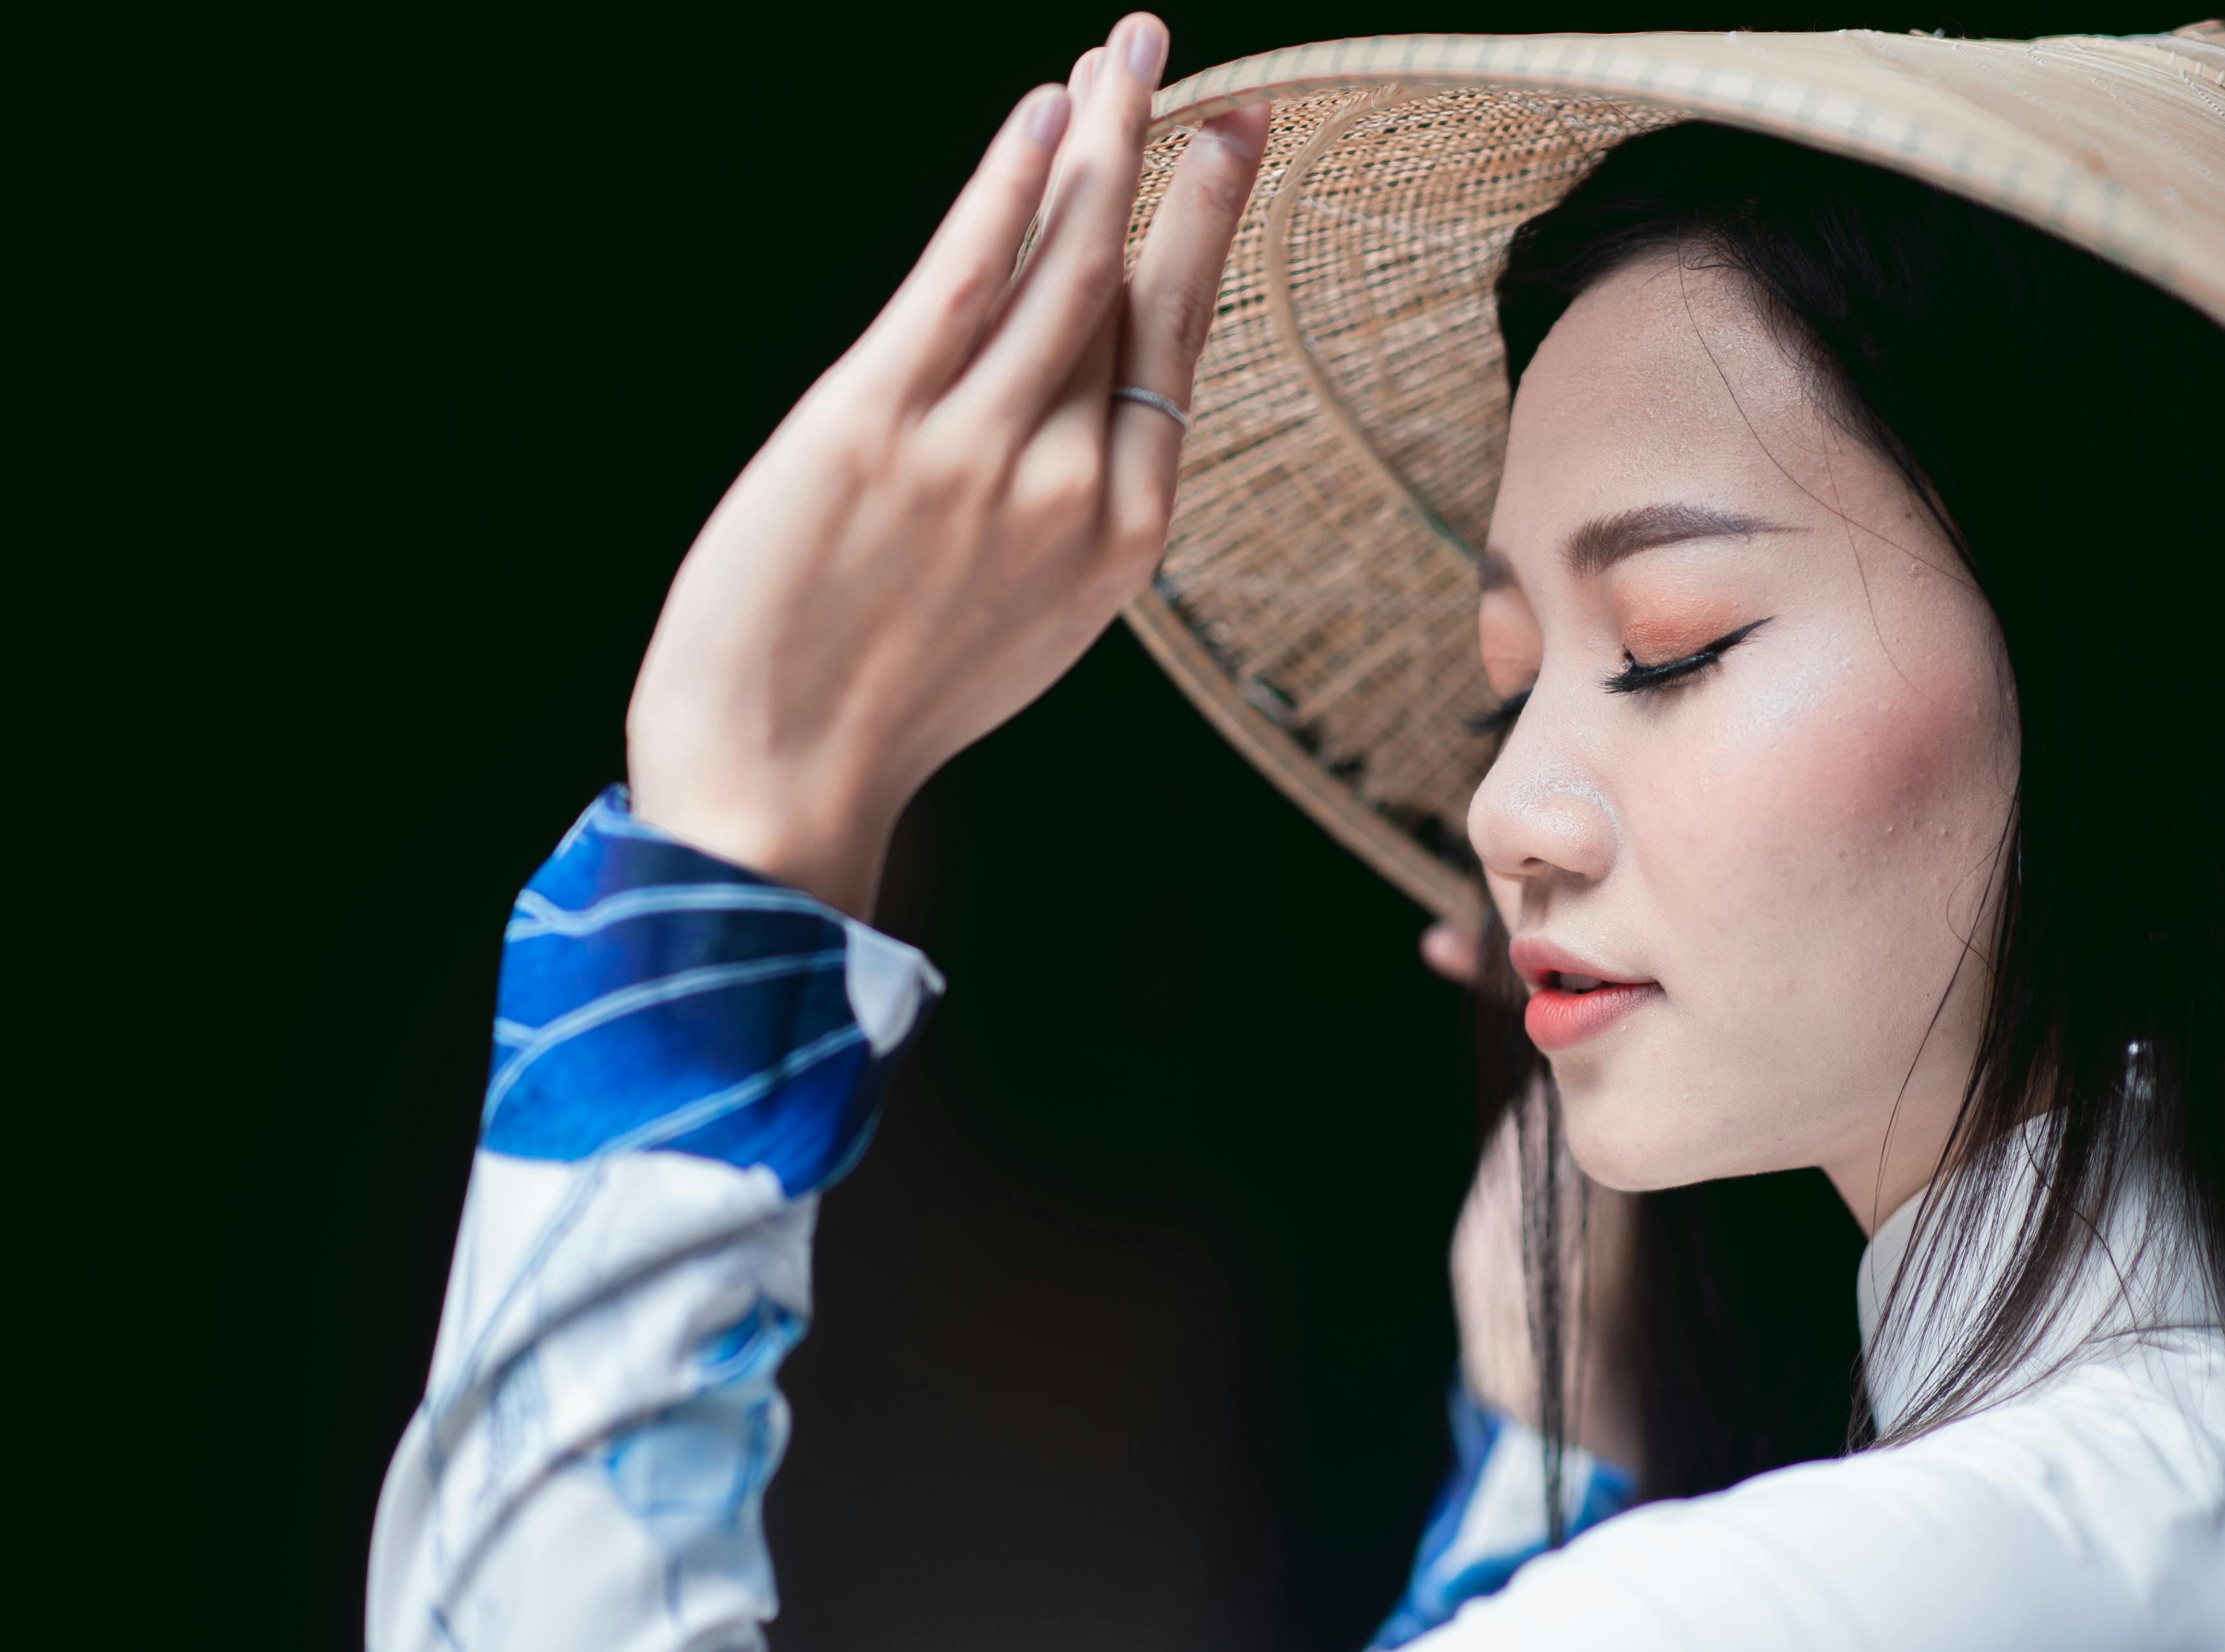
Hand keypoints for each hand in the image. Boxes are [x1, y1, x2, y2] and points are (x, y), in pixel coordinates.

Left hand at [625, 14, 1268, 915]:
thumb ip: (1058, 511)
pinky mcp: (875, 426)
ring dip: (1098, 140)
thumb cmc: (884, 712)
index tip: (1227, 147)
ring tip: (1120, 51)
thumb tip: (1069, 410)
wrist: (781, 789)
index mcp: (1122, 540)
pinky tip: (1037, 115)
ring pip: (1063, 264)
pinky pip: (963, 279)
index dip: (1200, 234)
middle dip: (1161, 156)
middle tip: (1172, 56)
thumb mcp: (1020, 622)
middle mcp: (1072, 484)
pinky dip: (1007, 188)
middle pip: (1130, 284)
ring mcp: (979, 452)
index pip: (1170, 349)